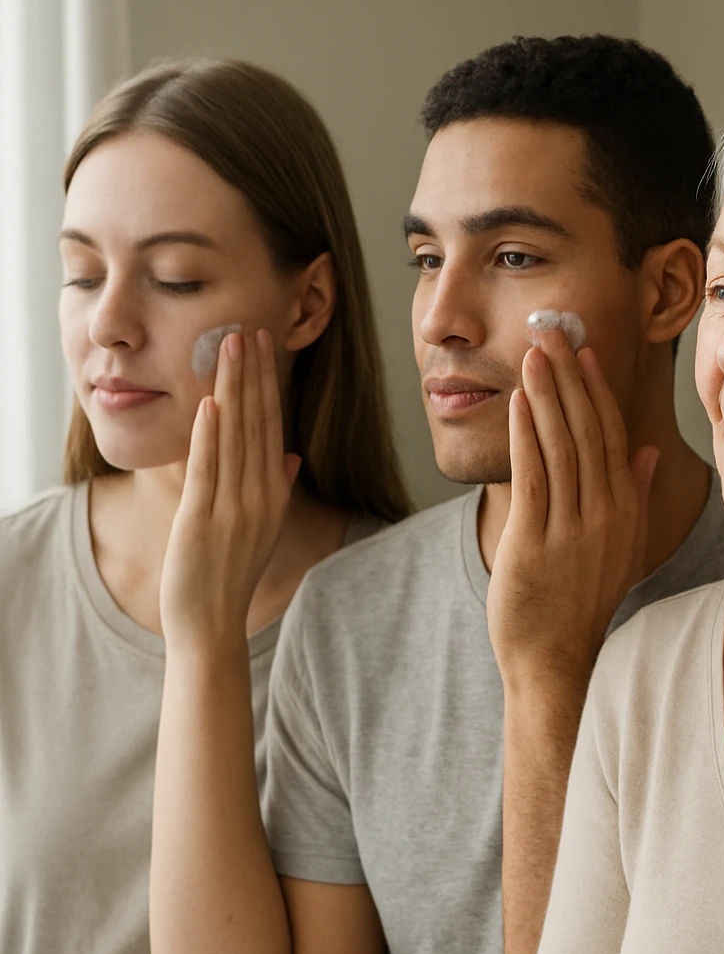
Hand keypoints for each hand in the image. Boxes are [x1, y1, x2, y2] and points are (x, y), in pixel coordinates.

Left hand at [161, 330, 299, 647]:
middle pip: (259, 423)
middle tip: (249, 331)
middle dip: (254, 375)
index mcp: (273, 494)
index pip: (273, 428)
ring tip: (230, 349)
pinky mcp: (204, 519)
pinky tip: (210, 403)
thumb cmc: (230, 576)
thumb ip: (278, 488)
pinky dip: (210, 435)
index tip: (264, 349)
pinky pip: (210, 470)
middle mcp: (260, 496)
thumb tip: (290, 456)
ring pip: (236, 437)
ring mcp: (234, 508)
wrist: (211, 622)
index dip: (268, 386)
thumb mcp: (261, 529)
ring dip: (233, 390)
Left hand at [487, 332, 657, 695]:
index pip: (612, 435)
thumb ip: (633, 493)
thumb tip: (646, 450)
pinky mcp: (535, 542)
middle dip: (569, 377)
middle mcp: (604, 515)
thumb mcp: (620, 547)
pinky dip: (526, 437)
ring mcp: (572, 529)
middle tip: (552, 332)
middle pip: (588, 431)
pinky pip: (534, 478)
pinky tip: (517, 404)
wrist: (556, 658)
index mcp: (624, 510)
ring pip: (562, 447)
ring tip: (533, 355)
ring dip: (546, 396)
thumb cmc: (582, 600)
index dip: (596, 389)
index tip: (584, 350)